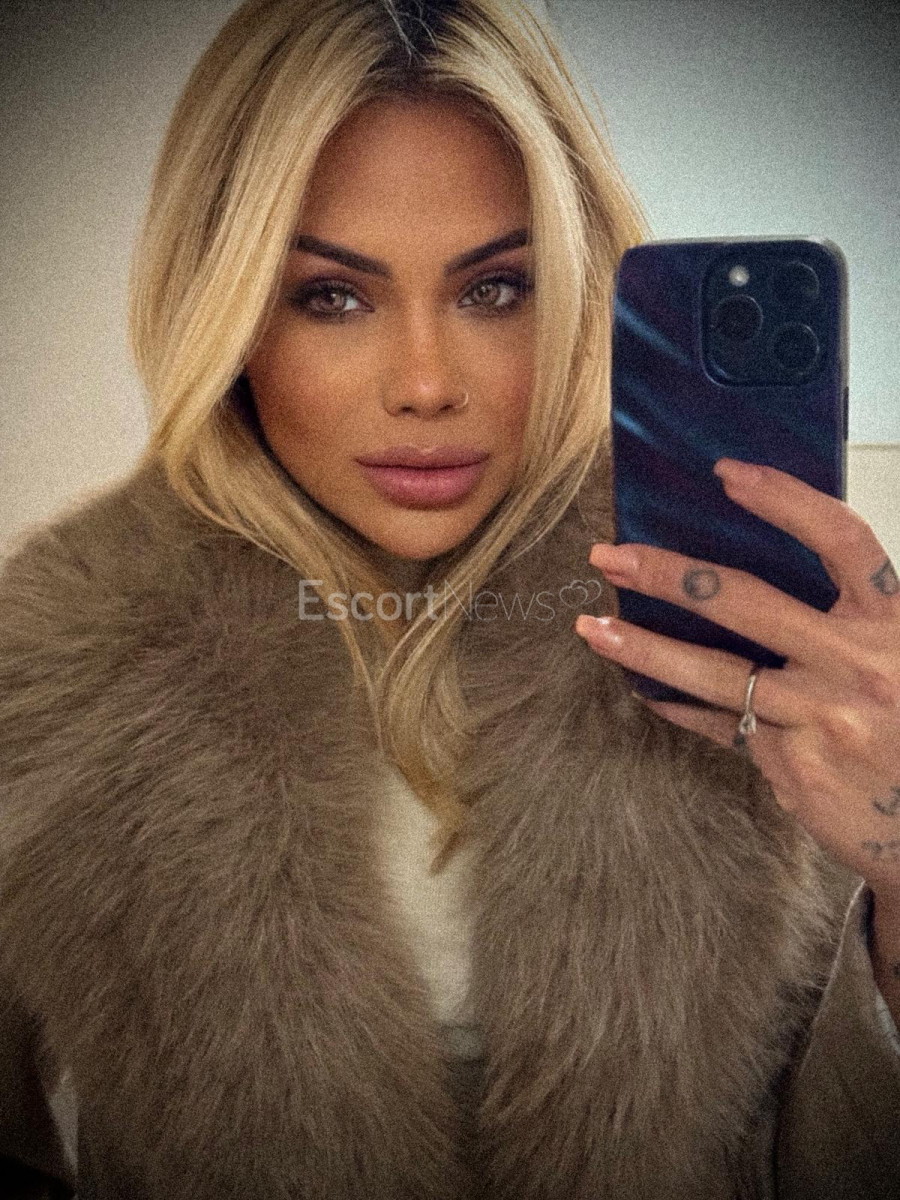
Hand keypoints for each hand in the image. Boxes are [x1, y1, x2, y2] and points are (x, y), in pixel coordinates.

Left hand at [575, 458, 899, 906]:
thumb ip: (849, 619)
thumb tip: (750, 581)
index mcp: (894, 625)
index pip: (841, 541)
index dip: (785, 501)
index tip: (727, 473)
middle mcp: (858, 666)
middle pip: (748, 602)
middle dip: (669, 575)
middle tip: (610, 557)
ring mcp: (822, 719)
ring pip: (716, 673)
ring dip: (645, 648)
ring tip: (593, 629)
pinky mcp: (794, 767)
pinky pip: (721, 725)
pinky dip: (681, 706)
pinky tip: (647, 692)